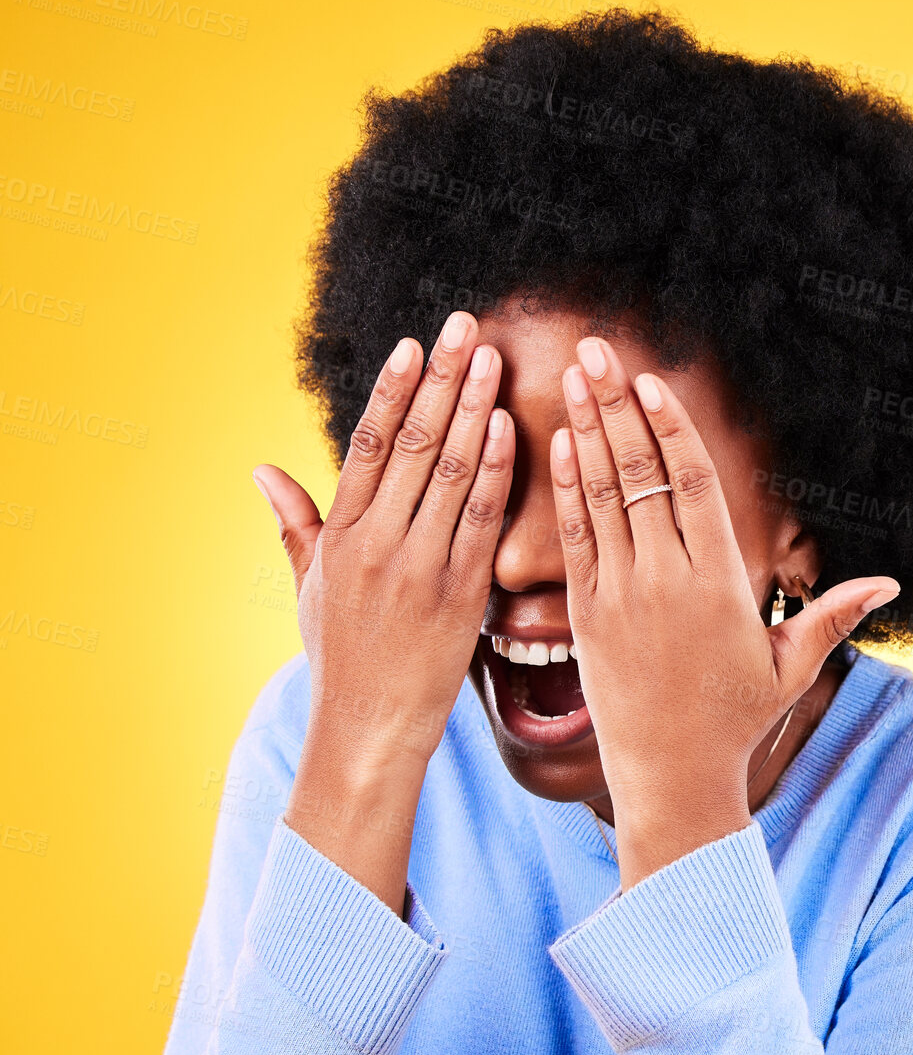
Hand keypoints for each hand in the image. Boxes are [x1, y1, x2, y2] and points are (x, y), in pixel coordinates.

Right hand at [251, 312, 513, 909]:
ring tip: (493, 360)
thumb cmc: (341, 656)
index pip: (370, 446)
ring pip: (454, 474)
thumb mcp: (308, 587)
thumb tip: (260, 468)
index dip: (394, 390)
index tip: (414, 344)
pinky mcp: (461, 596)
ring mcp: (421, 568)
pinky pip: (484, 522)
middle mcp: (379, 544)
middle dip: (443, 381)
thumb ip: (294, 523)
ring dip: (475, 411)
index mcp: (342, 536)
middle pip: (416, 445)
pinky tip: (510, 429)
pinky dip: (498, 473)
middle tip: (467, 327)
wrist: (370, 727)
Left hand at [552, 337, 897, 888]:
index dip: (669, 427)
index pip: (692, 484)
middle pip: (639, 475)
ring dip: (584, 431)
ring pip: (600, 497)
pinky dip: (566, 490)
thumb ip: (833, 614)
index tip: (650, 381)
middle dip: (615, 406)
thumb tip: (891, 583)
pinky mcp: (585, 617)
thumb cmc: (736, 721)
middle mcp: (665, 580)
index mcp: (718, 582)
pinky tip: (559, 444)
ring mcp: (620, 596)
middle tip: (596, 348)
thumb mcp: (791, 665)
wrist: (671, 776)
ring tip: (571, 375)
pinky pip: (574, 540)